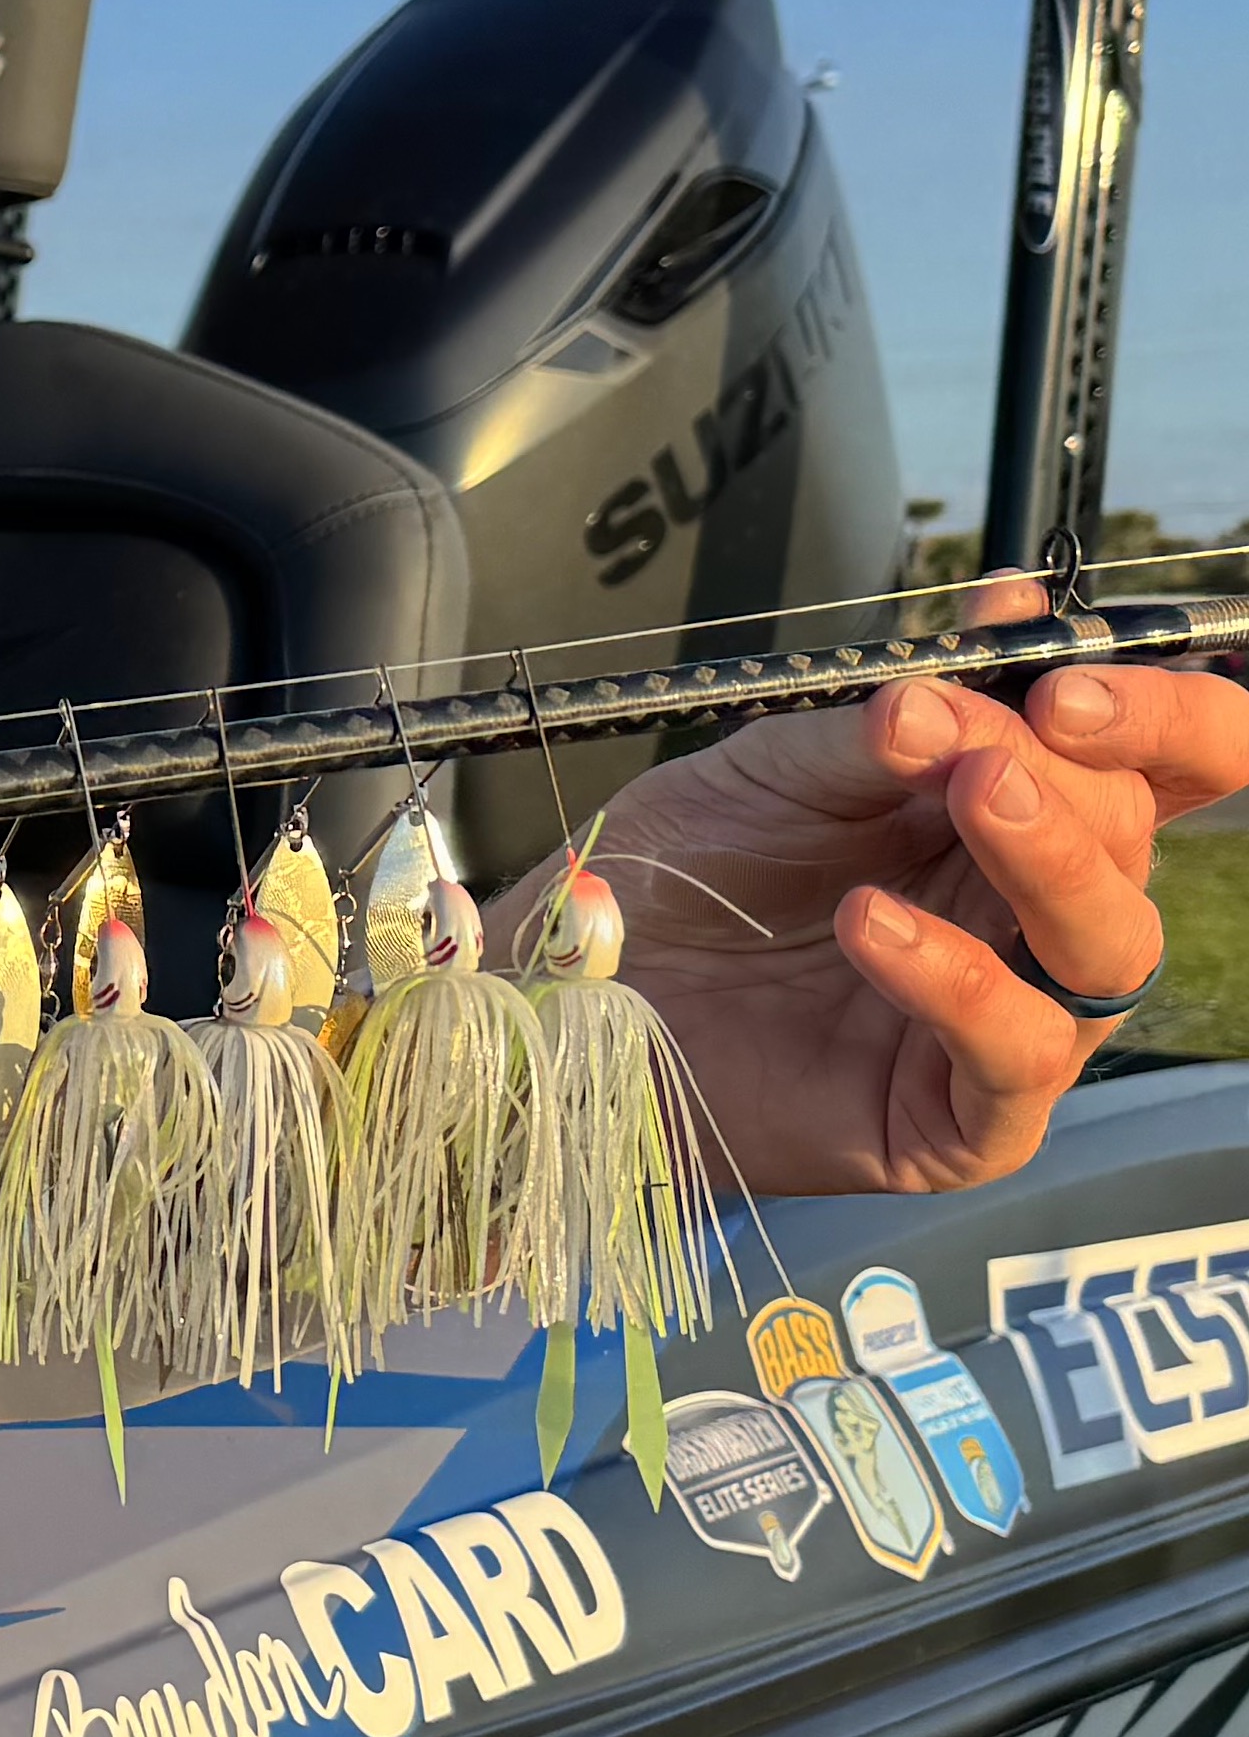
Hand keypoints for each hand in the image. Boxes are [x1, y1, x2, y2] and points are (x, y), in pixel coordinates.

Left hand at [521, 581, 1248, 1197]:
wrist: (576, 993)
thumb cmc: (687, 880)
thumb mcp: (781, 769)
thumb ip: (897, 714)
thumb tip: (1008, 613)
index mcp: (1021, 821)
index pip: (1161, 765)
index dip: (1157, 715)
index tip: (1062, 676)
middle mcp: (1035, 920)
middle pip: (1135, 840)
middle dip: (1070, 775)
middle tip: (985, 743)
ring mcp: (1013, 1024)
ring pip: (1107, 944)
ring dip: (1048, 857)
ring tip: (967, 793)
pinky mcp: (962, 1123)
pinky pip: (1014, 1053)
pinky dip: (957, 980)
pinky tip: (871, 923)